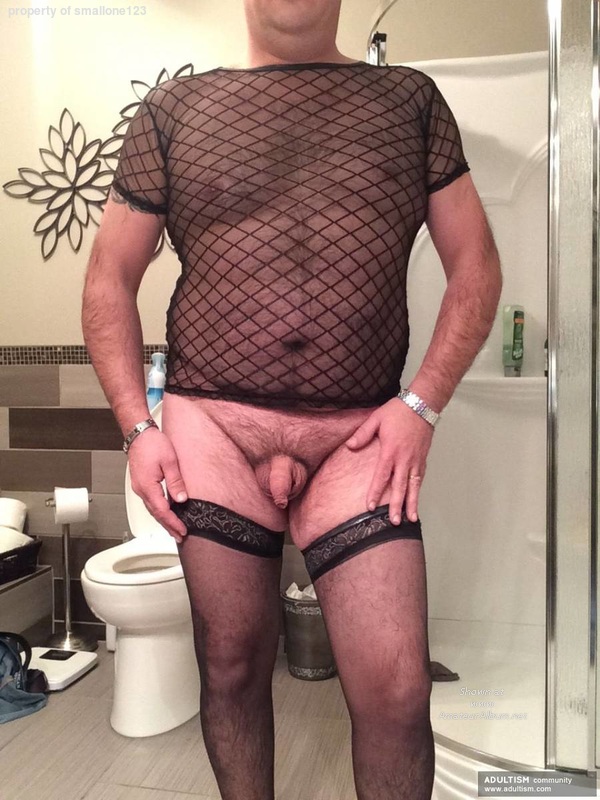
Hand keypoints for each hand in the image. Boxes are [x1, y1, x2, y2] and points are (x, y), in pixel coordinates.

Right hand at [127, 428, 188, 542]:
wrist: (138, 434)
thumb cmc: (152, 444)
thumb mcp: (169, 461)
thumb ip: (175, 482)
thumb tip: (182, 499)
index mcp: (148, 486)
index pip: (162, 511)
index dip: (173, 523)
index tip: (182, 531)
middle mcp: (141, 489)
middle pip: (156, 514)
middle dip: (168, 526)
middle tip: (180, 535)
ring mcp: (140, 487)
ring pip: (152, 508)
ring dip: (163, 519)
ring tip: (174, 528)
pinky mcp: (141, 483)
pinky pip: (150, 501)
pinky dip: (159, 510)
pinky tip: (166, 512)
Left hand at [344, 398, 433, 524]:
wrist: (422, 404)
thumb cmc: (398, 411)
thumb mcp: (376, 419)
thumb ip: (362, 434)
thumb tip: (350, 446)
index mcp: (390, 450)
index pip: (381, 476)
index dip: (375, 492)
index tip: (370, 507)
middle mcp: (404, 459)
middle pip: (399, 487)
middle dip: (396, 506)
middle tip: (394, 522)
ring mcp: (415, 460)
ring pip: (413, 486)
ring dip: (412, 503)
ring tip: (411, 520)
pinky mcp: (422, 459)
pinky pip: (420, 479)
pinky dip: (418, 491)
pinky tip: (416, 502)